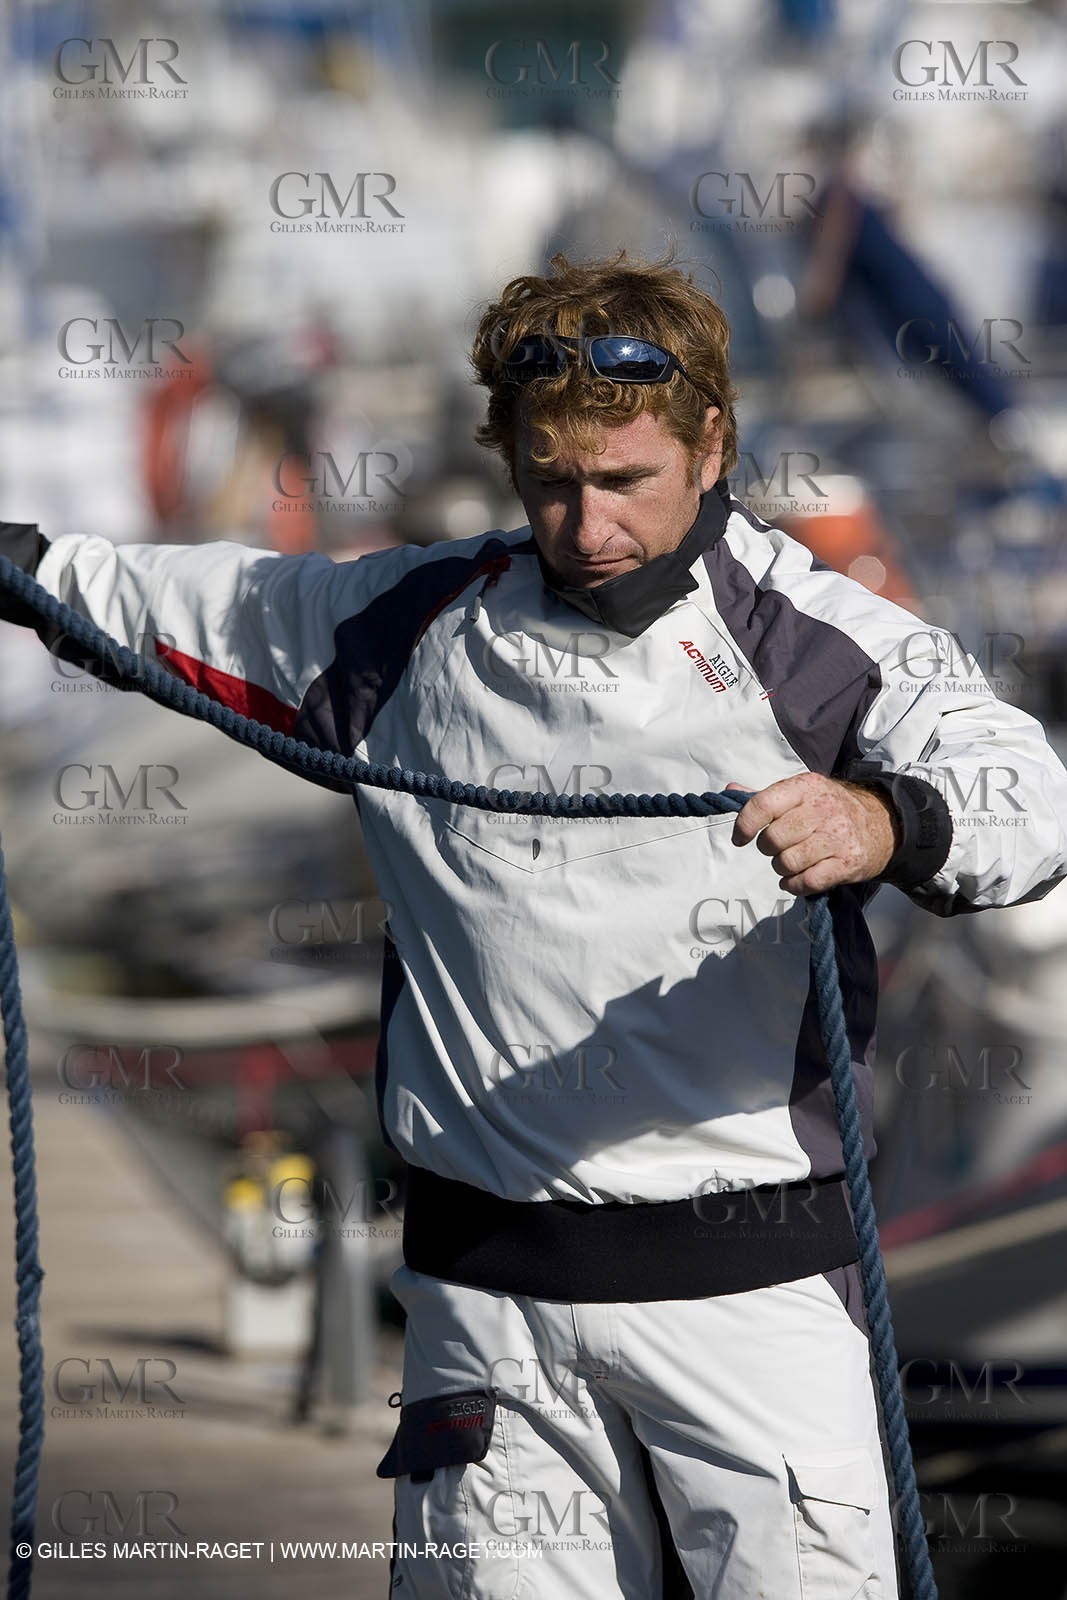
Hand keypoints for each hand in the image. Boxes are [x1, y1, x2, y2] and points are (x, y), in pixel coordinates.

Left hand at [727, 773, 899, 894]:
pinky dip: (795, 885)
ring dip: (782, 868)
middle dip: (768, 849)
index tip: (740, 838)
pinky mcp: (847, 863)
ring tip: (793, 861)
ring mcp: (837, 837)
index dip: (744, 825)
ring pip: (786, 862)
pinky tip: (798, 878)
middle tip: (779, 848)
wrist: (882, 825)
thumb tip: (730, 792)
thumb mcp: (801, 794)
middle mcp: (823, 808)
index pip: (763, 805)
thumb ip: (765, 796)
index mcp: (806, 787)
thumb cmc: (831, 811)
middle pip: (772, 839)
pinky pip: (806, 882)